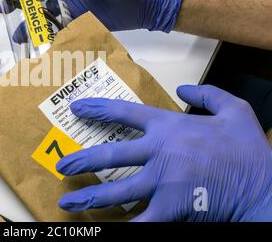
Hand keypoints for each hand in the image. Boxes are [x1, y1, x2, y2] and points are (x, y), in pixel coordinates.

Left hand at [57, 85, 271, 220]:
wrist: (265, 186)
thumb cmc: (247, 148)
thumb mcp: (233, 109)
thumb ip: (206, 93)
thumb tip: (184, 86)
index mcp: (169, 126)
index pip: (124, 112)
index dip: (98, 108)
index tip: (77, 108)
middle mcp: (159, 152)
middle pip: (111, 154)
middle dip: (83, 159)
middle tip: (62, 165)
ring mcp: (162, 182)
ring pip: (117, 190)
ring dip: (90, 197)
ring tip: (69, 202)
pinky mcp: (171, 208)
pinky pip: (141, 221)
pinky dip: (123, 227)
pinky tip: (104, 231)